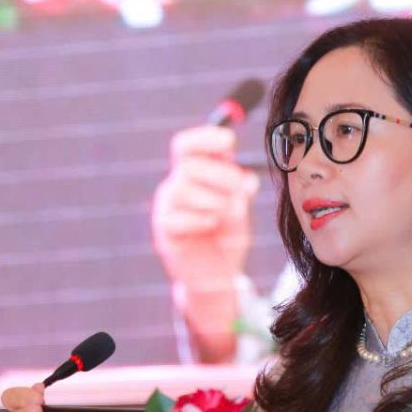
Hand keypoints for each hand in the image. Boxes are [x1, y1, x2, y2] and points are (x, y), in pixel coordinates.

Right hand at [151, 124, 259, 288]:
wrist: (218, 274)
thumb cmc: (228, 234)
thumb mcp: (240, 208)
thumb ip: (241, 192)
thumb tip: (247, 180)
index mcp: (195, 173)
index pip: (186, 145)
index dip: (204, 138)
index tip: (229, 142)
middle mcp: (176, 185)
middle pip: (187, 164)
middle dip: (220, 174)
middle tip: (240, 189)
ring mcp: (166, 208)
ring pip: (182, 188)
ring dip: (213, 199)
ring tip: (226, 214)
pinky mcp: (163, 231)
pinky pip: (176, 218)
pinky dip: (201, 220)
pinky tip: (211, 226)